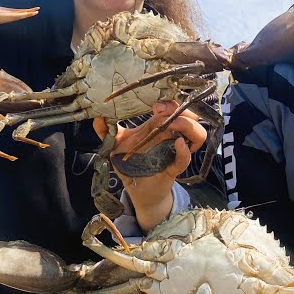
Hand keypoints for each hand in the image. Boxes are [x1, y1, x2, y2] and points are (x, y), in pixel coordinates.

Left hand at [98, 101, 206, 231]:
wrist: (136, 191)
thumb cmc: (130, 166)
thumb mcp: (116, 145)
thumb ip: (106, 132)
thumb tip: (96, 118)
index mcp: (159, 127)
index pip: (173, 107)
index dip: (169, 102)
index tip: (155, 104)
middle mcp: (171, 136)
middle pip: (190, 116)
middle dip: (180, 109)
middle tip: (162, 111)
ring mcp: (175, 152)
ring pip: (197, 135)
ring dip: (188, 126)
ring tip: (173, 124)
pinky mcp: (174, 168)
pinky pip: (185, 159)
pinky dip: (184, 151)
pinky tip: (178, 143)